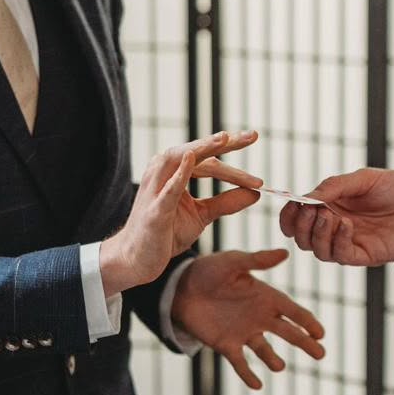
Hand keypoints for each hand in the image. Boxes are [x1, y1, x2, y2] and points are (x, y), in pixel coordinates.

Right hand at [100, 130, 262, 293]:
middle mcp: (163, 173)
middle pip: (197, 152)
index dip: (231, 150)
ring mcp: (156, 189)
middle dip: (225, 142)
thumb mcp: (202, 215)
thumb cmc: (166, 233)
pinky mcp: (155, 209)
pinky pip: (168, 188)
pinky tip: (191, 158)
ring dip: (203, 147)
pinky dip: (180, 173)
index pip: (208, 159)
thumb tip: (255, 193)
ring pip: (180, 159)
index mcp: (175, 172)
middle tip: (252, 135)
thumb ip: (226, 203)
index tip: (254, 138)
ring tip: (224, 138)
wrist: (138, 259)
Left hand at [172, 248, 325, 389]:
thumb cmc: (209, 270)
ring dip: (273, 359)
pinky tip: (257, 385)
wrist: (180, 288)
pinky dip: (248, 374)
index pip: (293, 311)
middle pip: (288, 332)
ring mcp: (244, 332)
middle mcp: (259, 316)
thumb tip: (284, 253)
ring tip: (279, 367)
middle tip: (321, 354)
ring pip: (265, 350)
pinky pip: (240, 363)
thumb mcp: (233, 262)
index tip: (320, 333)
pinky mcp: (226, 344)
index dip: (307, 322)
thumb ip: (257, 260)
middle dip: (304, 342)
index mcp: (266, 297)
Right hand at [277, 168, 393, 265]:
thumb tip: (304, 198)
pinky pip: (342, 256)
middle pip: (303, 238)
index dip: (289, 215)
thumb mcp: (363, 179)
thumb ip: (333, 186)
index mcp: (331, 206)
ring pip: (318, 251)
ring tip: (331, 216)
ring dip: (317, 234)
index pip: (298, 218)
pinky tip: (347, 225)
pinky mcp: (367, 255)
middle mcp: (337, 226)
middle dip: (300, 225)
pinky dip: (338, 241)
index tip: (291, 204)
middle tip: (312, 210)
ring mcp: (351, 242)